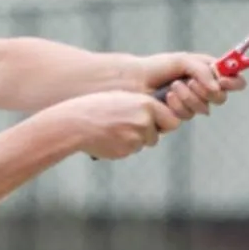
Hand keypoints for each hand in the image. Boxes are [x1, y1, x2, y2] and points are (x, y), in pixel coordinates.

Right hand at [59, 90, 180, 159]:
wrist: (77, 123)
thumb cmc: (98, 107)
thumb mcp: (123, 98)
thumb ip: (143, 107)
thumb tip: (156, 119)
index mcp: (146, 104)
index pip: (172, 120)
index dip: (164, 123)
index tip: (156, 123)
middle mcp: (145, 121)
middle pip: (157, 135)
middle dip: (149, 135)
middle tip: (132, 129)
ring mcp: (136, 138)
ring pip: (142, 143)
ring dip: (133, 140)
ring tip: (113, 130)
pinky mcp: (126, 151)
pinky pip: (129, 150)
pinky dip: (122, 146)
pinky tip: (108, 137)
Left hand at [142, 52, 246, 116]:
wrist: (135, 81)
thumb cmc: (158, 67)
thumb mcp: (184, 61)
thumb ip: (204, 71)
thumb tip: (217, 87)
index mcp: (208, 74)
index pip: (232, 81)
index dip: (234, 82)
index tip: (225, 81)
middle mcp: (202, 91)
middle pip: (221, 98)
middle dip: (206, 91)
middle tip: (190, 82)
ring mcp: (191, 105)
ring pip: (203, 108)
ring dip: (188, 96)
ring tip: (173, 86)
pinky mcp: (178, 117)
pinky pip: (187, 116)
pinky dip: (177, 105)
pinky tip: (166, 97)